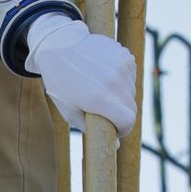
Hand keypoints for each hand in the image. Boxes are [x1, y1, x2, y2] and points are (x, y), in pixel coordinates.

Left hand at [25, 15, 136, 135]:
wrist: (58, 45)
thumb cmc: (61, 83)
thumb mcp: (69, 110)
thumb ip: (91, 128)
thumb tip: (116, 146)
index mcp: (98, 98)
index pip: (128, 120)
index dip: (124, 129)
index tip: (116, 129)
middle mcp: (113, 82)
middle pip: (132, 108)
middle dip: (122, 114)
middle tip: (106, 111)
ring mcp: (121, 67)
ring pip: (132, 92)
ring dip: (121, 96)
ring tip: (101, 89)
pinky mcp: (124, 56)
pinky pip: (130, 76)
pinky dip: (122, 80)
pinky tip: (104, 75)